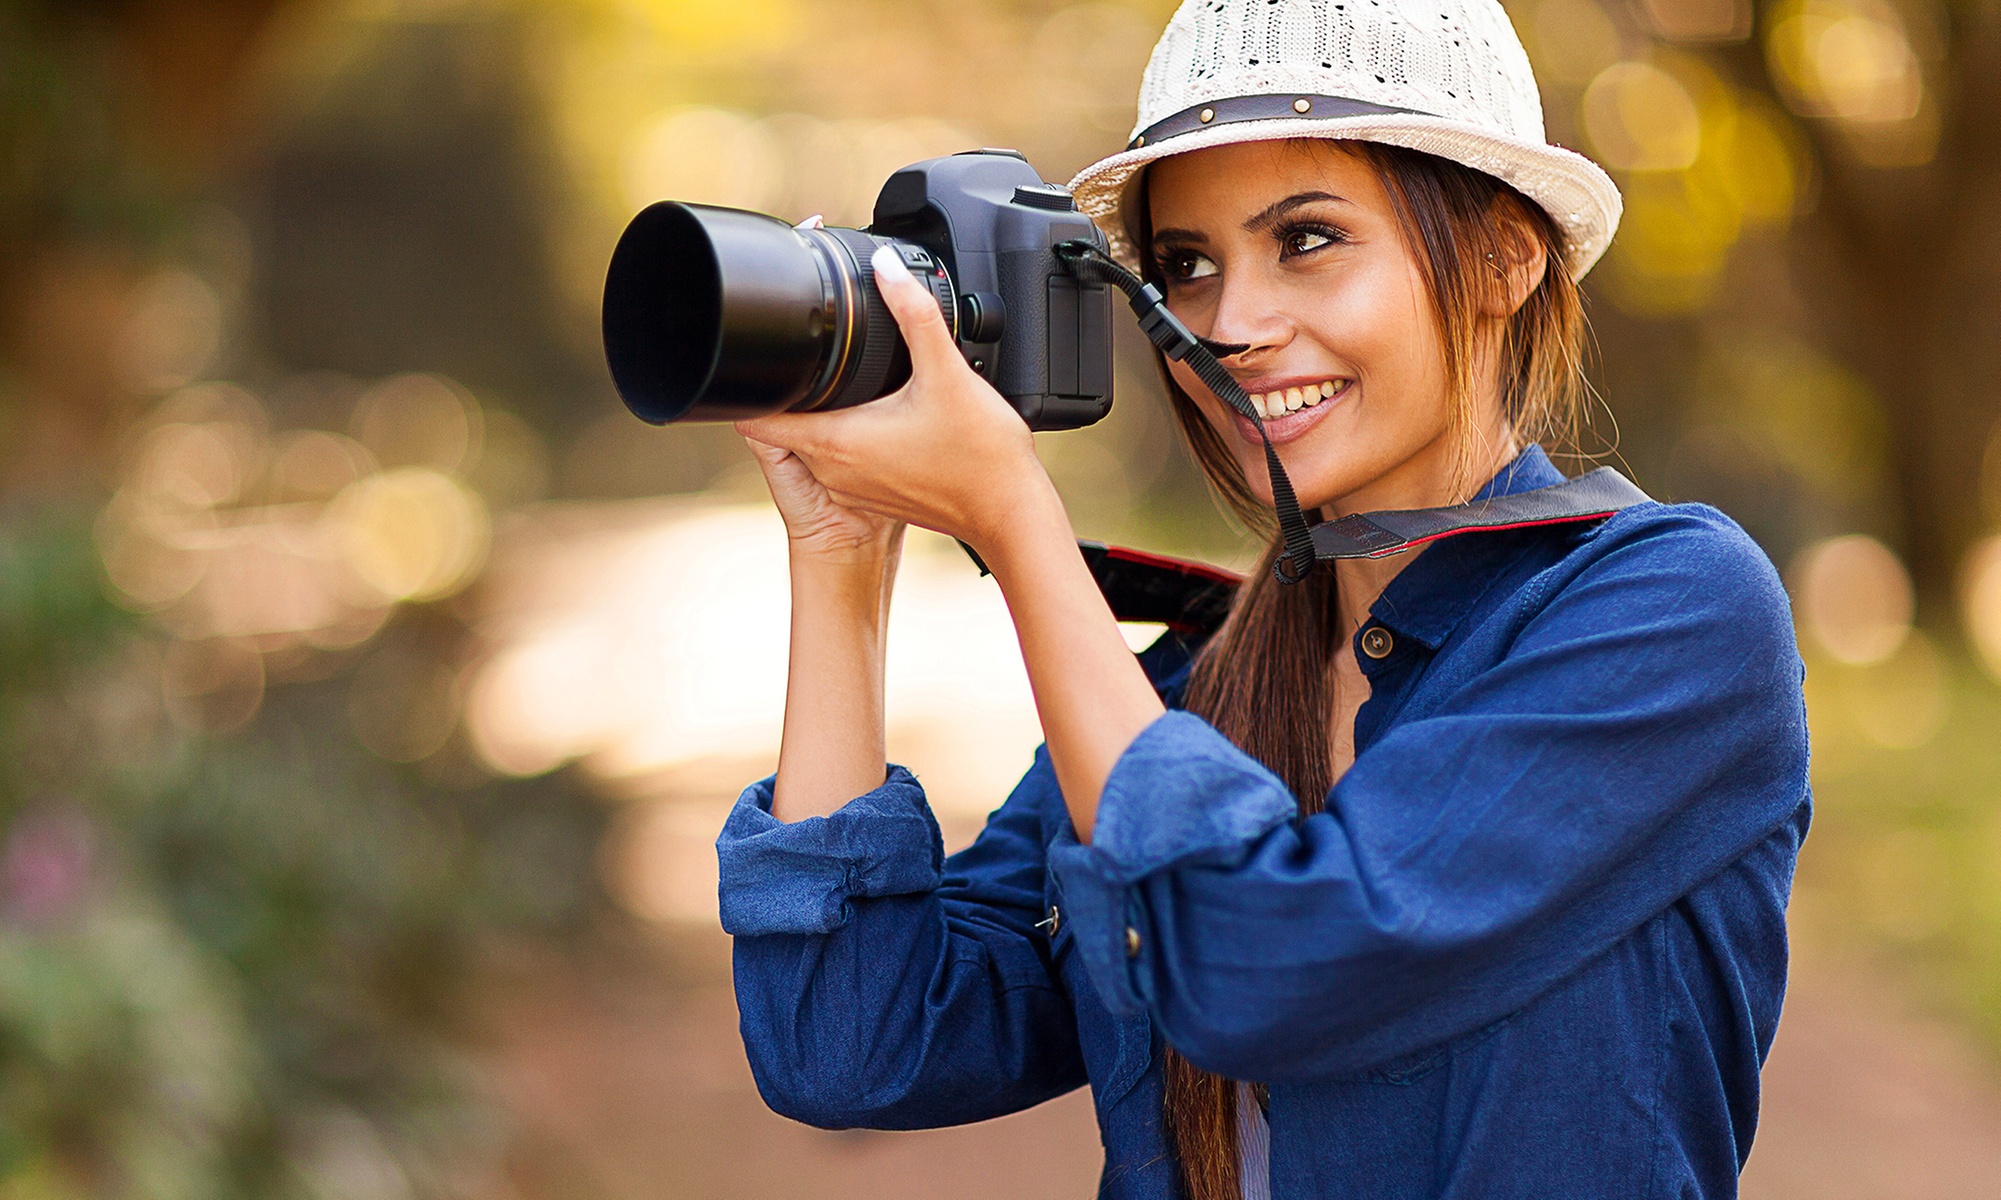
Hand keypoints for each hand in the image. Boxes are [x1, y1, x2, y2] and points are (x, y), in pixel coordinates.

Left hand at [735, 246, 1054, 558]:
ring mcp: (853, 486)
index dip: (749, 378)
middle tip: (817, 349)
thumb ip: (913, 312)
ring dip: (824, 410)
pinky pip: (844, 458)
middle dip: (794, 384)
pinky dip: (851, 433)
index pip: (753, 415)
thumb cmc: (981, 459)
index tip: (765, 349)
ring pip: (815, 440)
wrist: (1012, 515)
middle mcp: (835, 469)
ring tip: (851, 377)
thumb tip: (887, 265)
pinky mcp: (876, 495)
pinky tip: (884, 412)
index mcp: (837, 441)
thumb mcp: (947, 372)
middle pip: (785, 420)